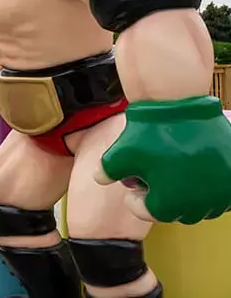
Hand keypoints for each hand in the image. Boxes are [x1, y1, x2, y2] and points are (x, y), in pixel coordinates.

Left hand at [95, 96, 230, 224]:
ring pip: (202, 204)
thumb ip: (106, 172)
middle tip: (154, 184)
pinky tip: (195, 172)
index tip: (133, 191)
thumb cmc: (150, 132)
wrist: (182, 104)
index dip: (137, 201)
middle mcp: (199, 204)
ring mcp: (221, 193)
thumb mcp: (118, 153)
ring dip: (188, 196)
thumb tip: (100, 180)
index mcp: (169, 204)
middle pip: (179, 212)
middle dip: (164, 200)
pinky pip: (222, 193)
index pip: (150, 213)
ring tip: (174, 177)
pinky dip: (209, 189)